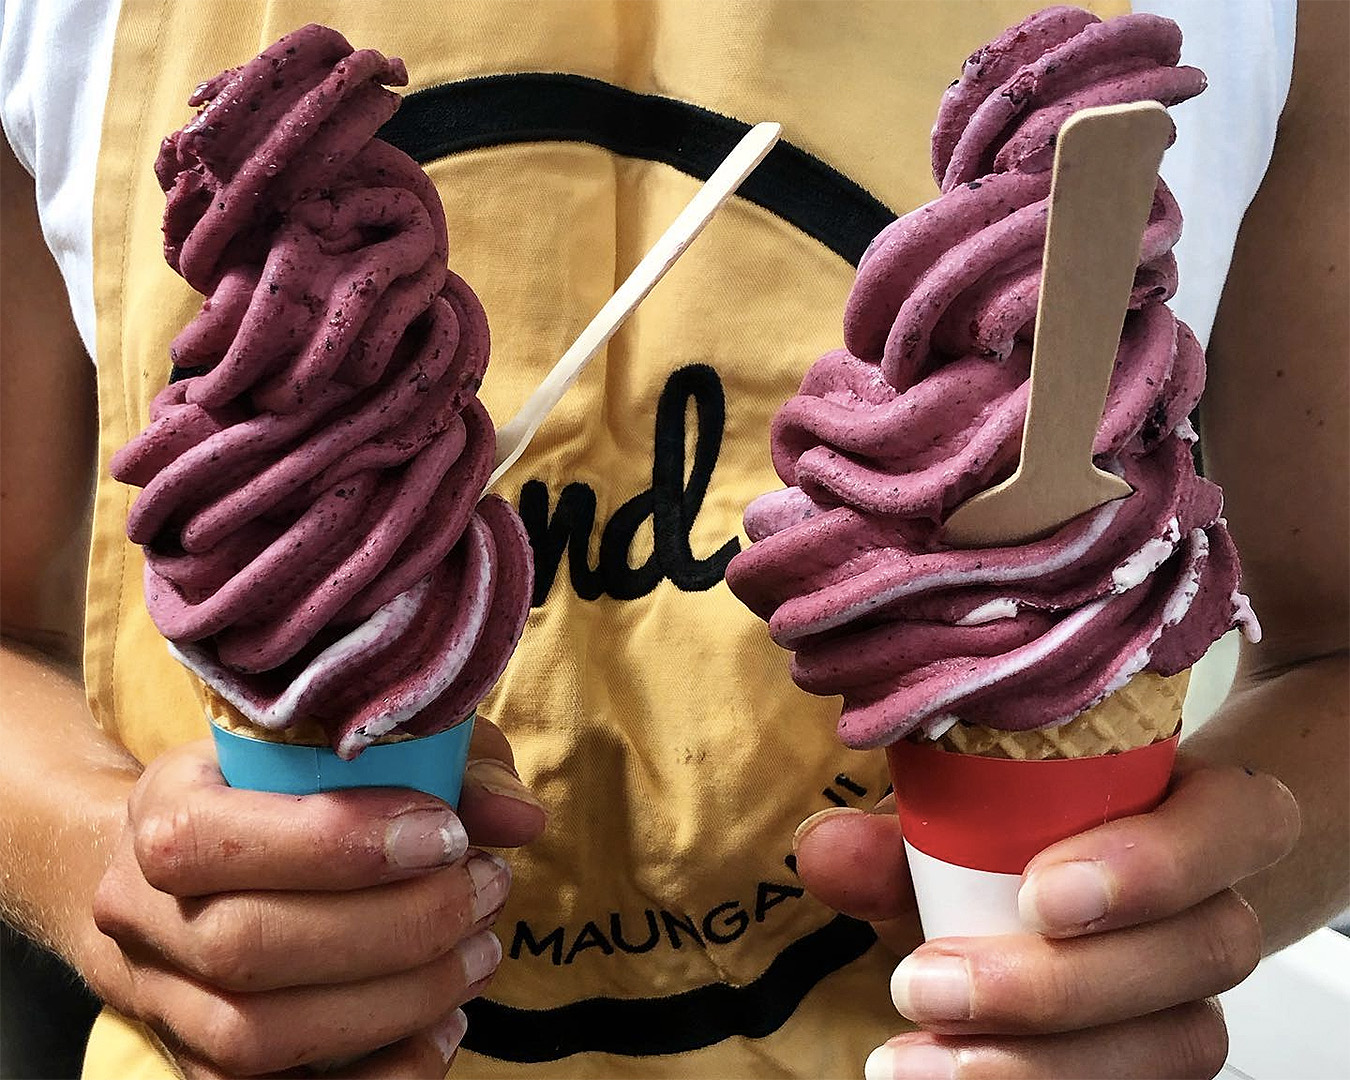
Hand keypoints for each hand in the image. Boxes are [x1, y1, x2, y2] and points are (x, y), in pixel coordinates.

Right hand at [90, 722, 544, 1077]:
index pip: (212, 838)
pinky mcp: (200, 1067)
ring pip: (257, 1036)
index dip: (336, 843)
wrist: (188, 872)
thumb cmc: (291, 788)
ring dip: (397, 999)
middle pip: (247, 947)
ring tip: (480, 953)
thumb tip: (520, 818)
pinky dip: (379, 1074)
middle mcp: (139, 913)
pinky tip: (444, 1027)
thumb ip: (443, 760)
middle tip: (487, 888)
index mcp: (162, 811)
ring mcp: (162, 1002)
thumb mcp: (354, 745)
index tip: (446, 832)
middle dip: (395, 924)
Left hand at [792, 755, 1298, 1078]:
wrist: (1076, 888)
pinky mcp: (1165, 1055)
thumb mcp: (963, 823)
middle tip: (930, 987)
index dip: (1156, 863)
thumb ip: (896, 837)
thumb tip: (823, 851)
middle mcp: (1217, 905)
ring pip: (1182, 1044)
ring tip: (920, 1058)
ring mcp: (1200, 994)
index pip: (1238, 820)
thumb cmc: (1025, 838)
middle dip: (1059, 983)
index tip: (1040, 894)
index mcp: (1197, 809)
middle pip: (1203, 950)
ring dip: (1041, 1063)